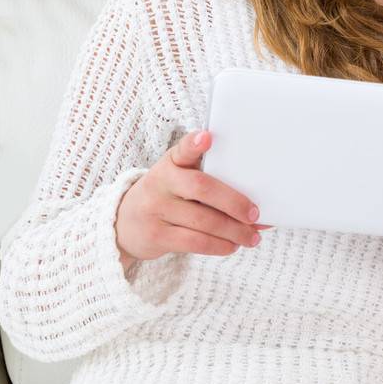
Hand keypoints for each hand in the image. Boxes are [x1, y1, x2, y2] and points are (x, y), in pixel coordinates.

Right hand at [115, 129, 262, 267]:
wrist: (123, 224)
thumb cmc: (168, 198)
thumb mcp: (179, 181)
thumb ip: (212, 186)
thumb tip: (259, 214)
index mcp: (170, 163)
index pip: (182, 150)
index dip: (193, 144)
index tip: (207, 137)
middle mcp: (160, 183)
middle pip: (202, 189)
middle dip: (234, 202)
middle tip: (255, 214)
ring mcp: (155, 209)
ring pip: (202, 220)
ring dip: (233, 231)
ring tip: (251, 237)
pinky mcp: (156, 235)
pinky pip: (194, 242)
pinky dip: (218, 246)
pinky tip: (231, 246)